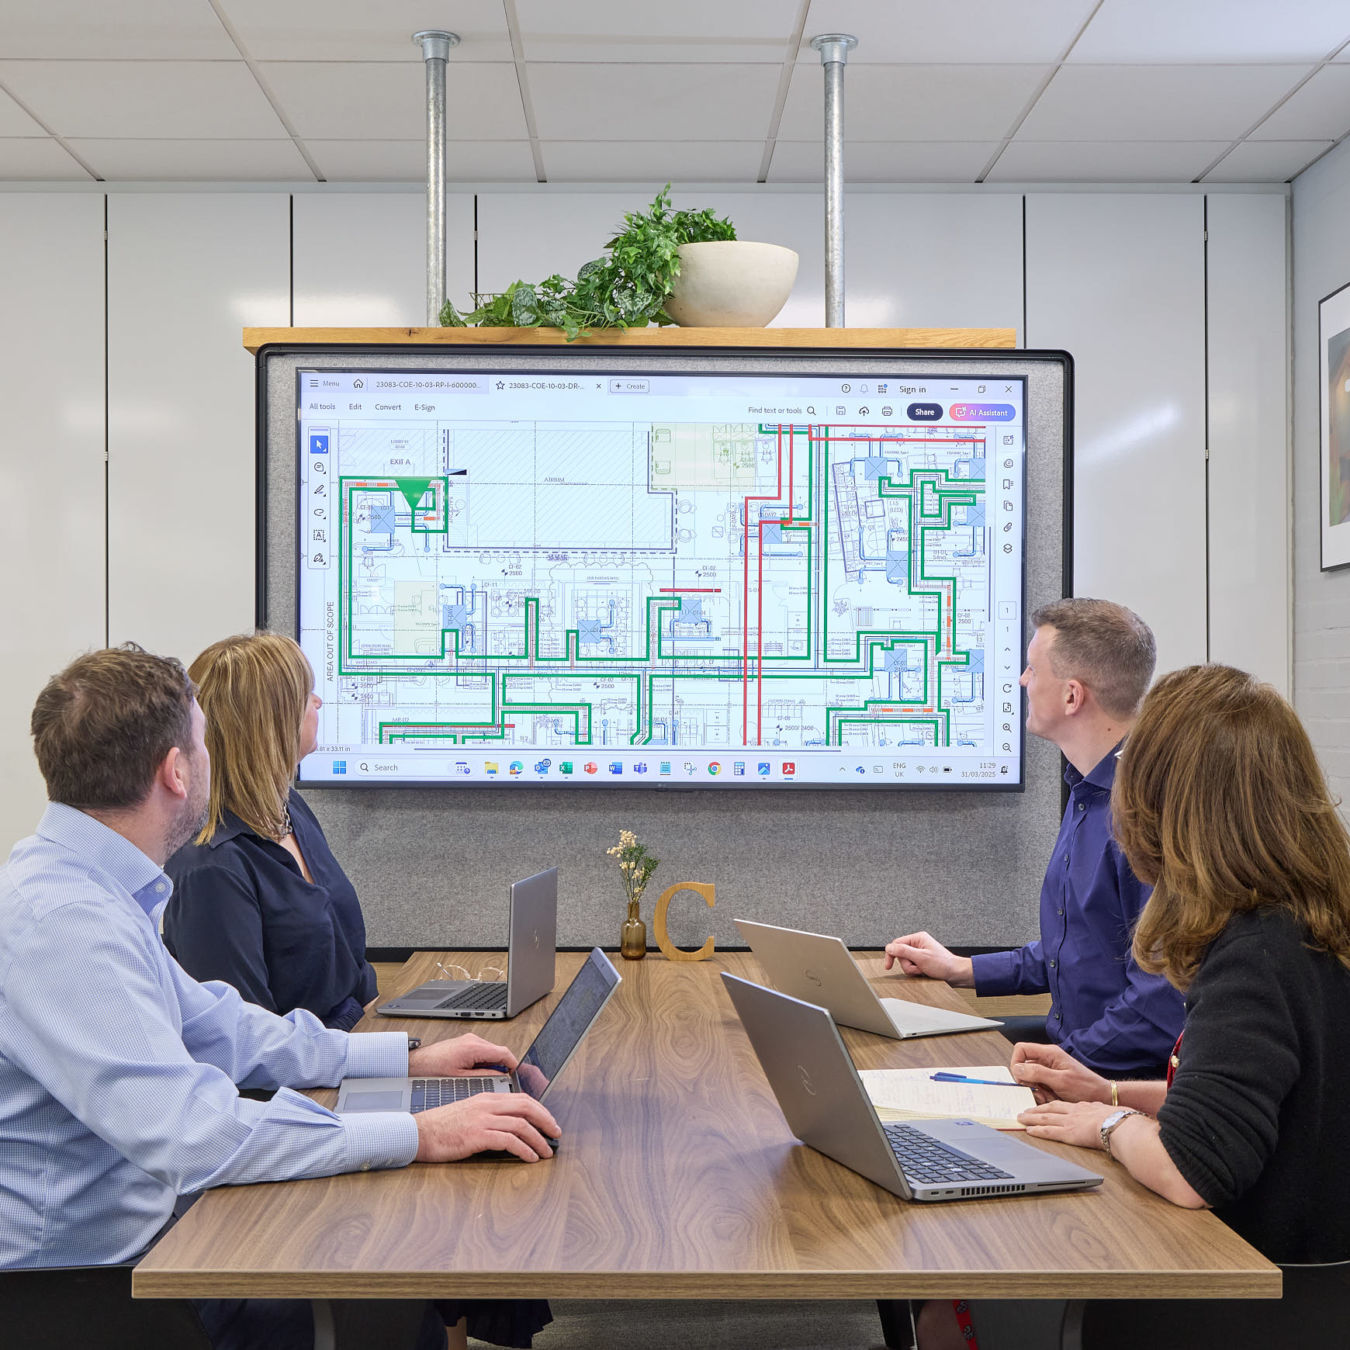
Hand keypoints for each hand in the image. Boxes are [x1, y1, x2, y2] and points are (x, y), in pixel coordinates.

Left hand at [409, 1032, 517, 1077]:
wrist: (415, 1064)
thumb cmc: (432, 1070)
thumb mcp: (461, 1078)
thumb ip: (483, 1077)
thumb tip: (500, 1079)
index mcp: (473, 1047)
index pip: (504, 1053)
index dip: (514, 1065)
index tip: (518, 1075)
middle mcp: (473, 1040)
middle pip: (499, 1052)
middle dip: (504, 1067)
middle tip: (505, 1082)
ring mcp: (469, 1040)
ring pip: (491, 1052)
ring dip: (494, 1065)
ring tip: (489, 1080)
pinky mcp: (465, 1044)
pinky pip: (483, 1052)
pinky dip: (486, 1062)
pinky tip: (479, 1074)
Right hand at [414, 1092, 560, 1162]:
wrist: (419, 1133)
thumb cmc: (441, 1127)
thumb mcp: (468, 1113)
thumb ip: (488, 1115)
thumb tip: (510, 1128)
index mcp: (486, 1097)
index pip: (521, 1098)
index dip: (540, 1109)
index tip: (549, 1121)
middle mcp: (486, 1105)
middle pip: (526, 1106)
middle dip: (546, 1120)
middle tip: (556, 1133)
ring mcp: (482, 1119)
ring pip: (521, 1124)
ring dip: (538, 1139)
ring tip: (546, 1151)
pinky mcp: (477, 1136)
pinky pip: (508, 1140)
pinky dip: (524, 1149)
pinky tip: (530, 1158)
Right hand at [883, 932, 973, 986]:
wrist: (956, 974)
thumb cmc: (943, 964)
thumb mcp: (921, 957)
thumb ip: (903, 951)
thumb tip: (889, 947)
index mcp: (918, 938)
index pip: (897, 944)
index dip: (891, 954)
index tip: (888, 966)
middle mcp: (918, 944)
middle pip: (901, 955)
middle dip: (908, 964)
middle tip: (918, 967)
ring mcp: (920, 954)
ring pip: (905, 963)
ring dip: (912, 969)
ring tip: (923, 970)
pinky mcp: (922, 962)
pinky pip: (912, 967)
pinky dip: (916, 972)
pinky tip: (924, 972)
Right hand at [1009, 1042, 1110, 1104]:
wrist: (1102, 1096)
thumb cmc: (1086, 1087)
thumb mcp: (1060, 1080)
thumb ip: (1037, 1073)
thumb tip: (1017, 1069)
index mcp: (1049, 1053)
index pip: (1021, 1049)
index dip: (1016, 1062)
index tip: (1020, 1078)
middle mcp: (1047, 1060)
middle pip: (1024, 1066)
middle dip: (1028, 1082)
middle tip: (1038, 1091)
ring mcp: (1049, 1070)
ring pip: (1030, 1079)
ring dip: (1036, 1090)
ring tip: (1049, 1096)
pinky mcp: (1051, 1081)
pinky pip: (1037, 1087)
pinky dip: (1041, 1095)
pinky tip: (1052, 1098)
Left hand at [1019, 1098, 1115, 1150]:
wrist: (1119, 1124)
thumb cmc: (1120, 1119)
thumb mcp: (1108, 1109)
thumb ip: (1101, 1110)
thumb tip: (1104, 1111)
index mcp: (1083, 1107)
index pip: (1062, 1105)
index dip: (1051, 1106)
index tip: (1043, 1106)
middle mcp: (1073, 1112)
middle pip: (1050, 1109)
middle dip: (1036, 1110)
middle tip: (1025, 1111)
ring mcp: (1069, 1122)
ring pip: (1045, 1118)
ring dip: (1031, 1118)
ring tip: (1021, 1118)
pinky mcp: (1068, 1133)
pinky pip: (1049, 1132)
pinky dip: (1037, 1131)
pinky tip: (1029, 1131)